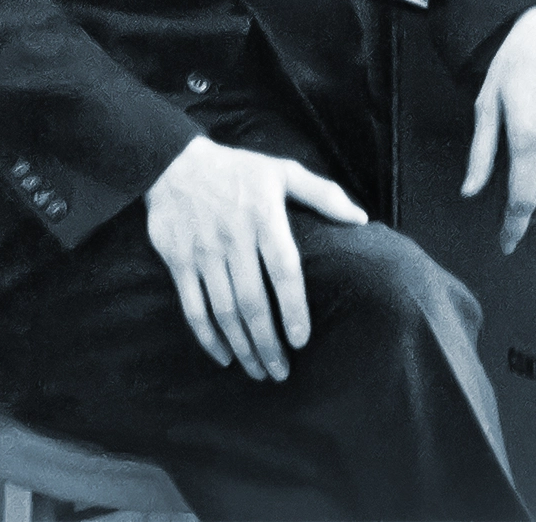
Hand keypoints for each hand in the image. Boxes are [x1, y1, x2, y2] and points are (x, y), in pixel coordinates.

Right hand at [145, 135, 367, 379]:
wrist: (175, 164)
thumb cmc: (238, 171)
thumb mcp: (282, 171)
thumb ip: (323, 194)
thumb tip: (361, 219)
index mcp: (263, 216)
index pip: (283, 269)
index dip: (294, 307)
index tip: (302, 340)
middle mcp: (233, 237)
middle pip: (253, 301)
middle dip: (268, 342)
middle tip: (282, 372)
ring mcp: (203, 252)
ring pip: (225, 311)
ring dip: (243, 347)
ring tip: (260, 371)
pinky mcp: (178, 262)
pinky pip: (193, 309)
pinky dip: (208, 338)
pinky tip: (224, 357)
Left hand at [460, 4, 535, 254]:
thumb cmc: (515, 62)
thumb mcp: (486, 104)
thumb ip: (480, 154)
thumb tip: (471, 191)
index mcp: (527, 137)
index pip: (521, 202)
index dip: (512, 230)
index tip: (505, 244)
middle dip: (527, 217)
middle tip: (510, 214)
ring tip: (526, 185)